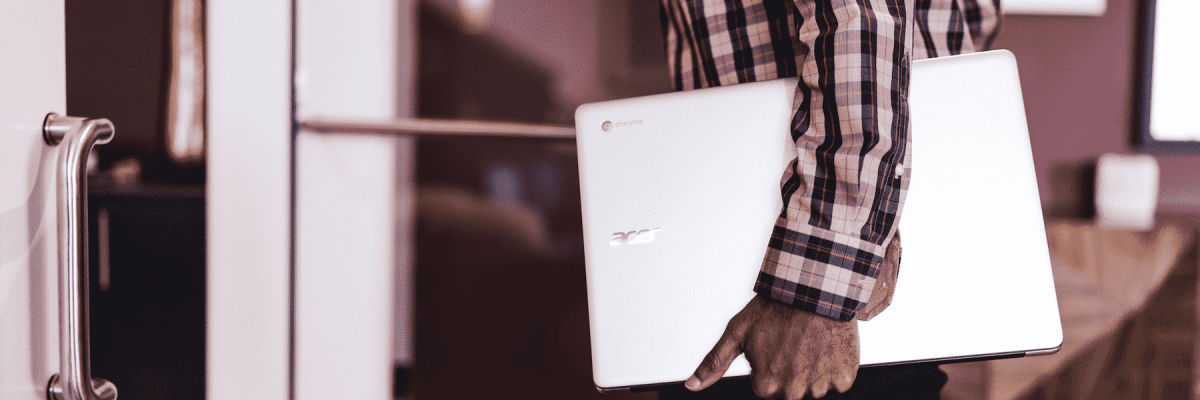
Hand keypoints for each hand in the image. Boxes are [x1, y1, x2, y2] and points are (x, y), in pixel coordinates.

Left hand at [684, 296, 858, 398]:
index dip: (770, 366)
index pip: (767, 388)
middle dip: (790, 372)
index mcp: (766, 386)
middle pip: (790, 392)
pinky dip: (834, 368)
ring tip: (809, 344)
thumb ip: (714, 363)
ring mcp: (820, 387)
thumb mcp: (737, 332)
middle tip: (792, 345)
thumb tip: (692, 385)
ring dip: (813, 371)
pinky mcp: (844, 379)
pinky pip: (838, 383)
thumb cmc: (775, 309)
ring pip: (814, 388)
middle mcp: (792, 392)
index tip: (774, 347)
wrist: (815, 290)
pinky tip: (825, 348)